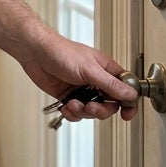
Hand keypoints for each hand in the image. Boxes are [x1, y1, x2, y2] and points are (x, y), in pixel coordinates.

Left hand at [21, 32, 139, 122]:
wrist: (34, 53)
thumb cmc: (60, 52)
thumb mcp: (89, 69)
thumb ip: (110, 84)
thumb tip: (131, 95)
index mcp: (106, 70)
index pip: (125, 89)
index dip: (128, 103)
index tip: (127, 114)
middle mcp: (96, 81)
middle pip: (110, 105)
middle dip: (101, 110)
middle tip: (91, 107)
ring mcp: (82, 90)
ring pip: (93, 111)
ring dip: (84, 112)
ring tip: (73, 105)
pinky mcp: (69, 96)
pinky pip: (77, 112)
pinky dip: (73, 113)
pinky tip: (66, 107)